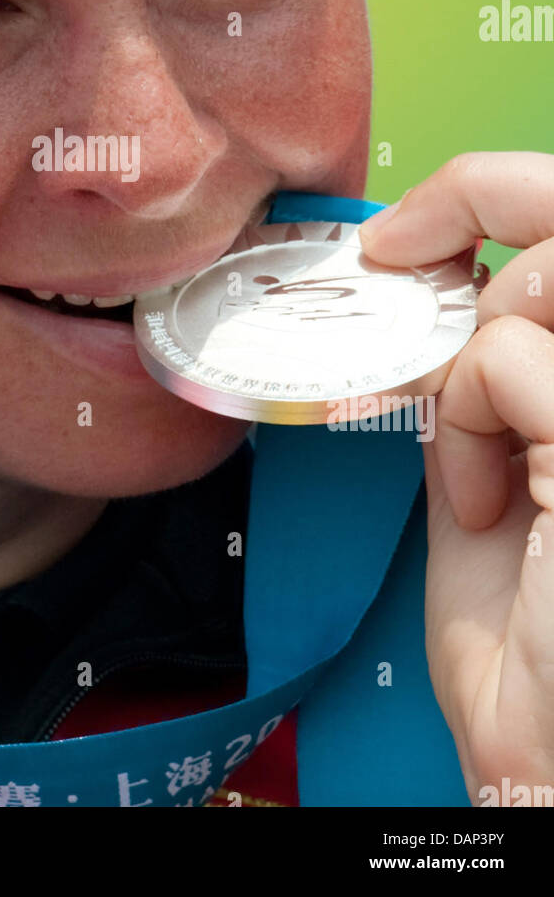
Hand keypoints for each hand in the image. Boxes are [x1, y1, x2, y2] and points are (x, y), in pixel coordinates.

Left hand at [358, 152, 553, 805]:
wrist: (546, 751)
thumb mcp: (495, 469)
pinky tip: (482, 507)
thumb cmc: (530, 637)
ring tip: (466, 452)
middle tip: (400, 249)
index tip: (409, 236)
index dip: (495, 190)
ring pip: (539, 276)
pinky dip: (462, 422)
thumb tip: (437, 293)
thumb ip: (487, 378)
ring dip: (468, 356)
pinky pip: (504, 359)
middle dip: (483, 193)